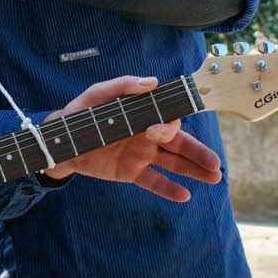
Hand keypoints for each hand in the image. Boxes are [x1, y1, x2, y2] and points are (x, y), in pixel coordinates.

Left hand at [42, 76, 222, 201]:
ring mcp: (141, 155)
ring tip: (214, 178)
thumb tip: (152, 81)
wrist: (61, 140)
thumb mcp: (98, 94)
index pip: (167, 119)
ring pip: (173, 164)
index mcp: (143, 115)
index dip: (172, 123)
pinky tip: (185, 196)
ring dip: (193, 171)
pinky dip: (168, 189)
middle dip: (199, 153)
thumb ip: (123, 85)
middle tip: (216, 165)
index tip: (171, 126)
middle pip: (179, 144)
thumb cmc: (82, 112)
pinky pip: (153, 181)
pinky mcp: (130, 172)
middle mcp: (146, 135)